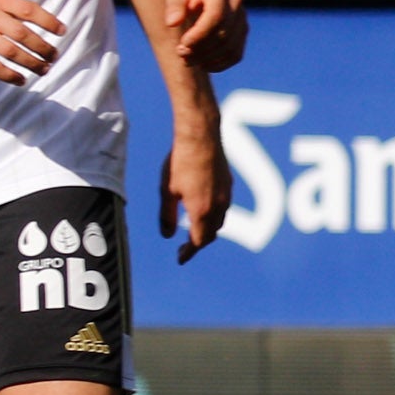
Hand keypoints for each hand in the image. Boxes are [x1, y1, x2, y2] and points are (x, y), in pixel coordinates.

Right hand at [0, 0, 64, 83]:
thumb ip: (11, 7)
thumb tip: (42, 21)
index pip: (29, 10)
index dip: (48, 21)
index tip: (62, 31)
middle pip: (23, 34)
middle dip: (43, 47)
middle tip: (55, 56)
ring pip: (11, 52)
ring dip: (31, 63)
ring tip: (44, 69)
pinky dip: (9, 75)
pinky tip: (21, 80)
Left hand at [158, 0, 241, 65]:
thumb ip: (174, 7)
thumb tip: (172, 23)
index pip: (216, 16)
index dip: (200, 34)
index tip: (183, 44)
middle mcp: (235, 4)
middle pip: (223, 34)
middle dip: (201, 49)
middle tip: (180, 53)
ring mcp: (242, 19)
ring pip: (230, 47)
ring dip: (208, 59)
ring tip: (188, 59)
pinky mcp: (243, 32)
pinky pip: (235, 55)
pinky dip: (219, 64)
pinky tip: (203, 65)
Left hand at [160, 118, 226, 262]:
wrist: (201, 136)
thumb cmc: (180, 162)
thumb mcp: (167, 191)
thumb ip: (166, 216)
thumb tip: (166, 235)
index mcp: (201, 211)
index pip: (198, 242)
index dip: (189, 252)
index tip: (180, 258)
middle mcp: (218, 207)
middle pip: (211, 234)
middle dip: (198, 242)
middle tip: (184, 246)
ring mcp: (226, 195)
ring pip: (220, 221)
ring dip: (208, 229)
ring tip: (194, 228)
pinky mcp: (229, 183)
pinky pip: (224, 207)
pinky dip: (214, 214)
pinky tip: (203, 206)